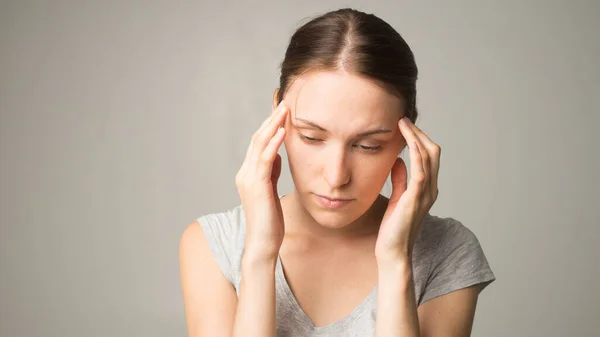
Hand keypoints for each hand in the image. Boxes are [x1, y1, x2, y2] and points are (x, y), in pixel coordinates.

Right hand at [235, 102, 288, 259]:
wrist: (262, 244)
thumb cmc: (269, 221)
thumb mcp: (271, 191)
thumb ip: (271, 172)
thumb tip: (277, 154)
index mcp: (248, 174)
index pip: (258, 143)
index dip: (269, 125)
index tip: (281, 109)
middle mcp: (245, 173)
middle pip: (257, 138)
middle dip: (271, 118)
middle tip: (284, 101)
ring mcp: (249, 179)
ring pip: (259, 145)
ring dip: (272, 125)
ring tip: (285, 109)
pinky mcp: (257, 187)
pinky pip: (265, 160)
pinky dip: (273, 144)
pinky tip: (282, 132)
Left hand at [375, 117, 440, 261]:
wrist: (392, 252)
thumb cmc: (393, 229)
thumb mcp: (397, 199)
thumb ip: (400, 180)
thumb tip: (398, 161)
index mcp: (426, 189)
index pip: (429, 157)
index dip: (419, 139)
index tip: (404, 126)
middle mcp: (430, 189)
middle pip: (433, 152)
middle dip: (419, 133)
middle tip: (403, 120)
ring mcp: (425, 194)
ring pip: (428, 157)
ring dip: (416, 137)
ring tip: (403, 124)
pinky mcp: (415, 199)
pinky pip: (420, 171)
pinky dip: (416, 153)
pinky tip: (407, 141)